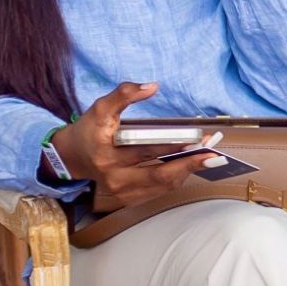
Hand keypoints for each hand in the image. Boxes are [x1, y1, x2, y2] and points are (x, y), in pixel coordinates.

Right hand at [53, 82, 215, 206]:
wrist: (72, 157)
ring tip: (208, 157)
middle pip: (159, 175)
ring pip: (163, 185)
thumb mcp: (100, 108)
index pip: (144, 151)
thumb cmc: (90, 131)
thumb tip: (152, 86)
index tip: (197, 140)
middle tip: (214, 155)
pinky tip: (190, 164)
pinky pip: (160, 190)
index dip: (173, 146)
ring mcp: (121, 192)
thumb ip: (124, 94)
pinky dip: (177, 177)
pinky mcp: (129, 199)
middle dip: (189, 164)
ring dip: (187, 170)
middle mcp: (113, 178)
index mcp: (105, 155)